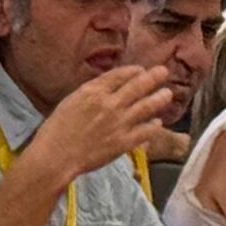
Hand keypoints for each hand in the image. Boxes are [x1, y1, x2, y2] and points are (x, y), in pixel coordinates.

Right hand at [39, 60, 175, 178]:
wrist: (57, 156)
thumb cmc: (57, 129)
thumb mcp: (71, 101)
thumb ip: (91, 92)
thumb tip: (107, 87)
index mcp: (94, 91)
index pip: (120, 75)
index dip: (133, 71)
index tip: (141, 69)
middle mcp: (110, 104)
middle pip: (138, 86)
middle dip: (153, 77)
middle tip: (163, 72)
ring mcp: (120, 123)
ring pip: (147, 106)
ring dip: (160, 99)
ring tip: (168, 94)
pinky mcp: (124, 142)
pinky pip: (146, 131)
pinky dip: (154, 126)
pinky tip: (158, 123)